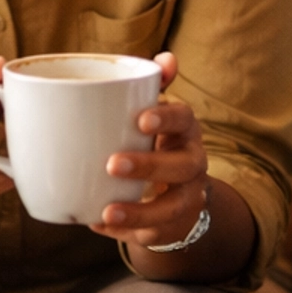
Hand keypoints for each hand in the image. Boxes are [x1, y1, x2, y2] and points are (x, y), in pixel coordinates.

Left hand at [90, 53, 209, 262]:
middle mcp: (192, 163)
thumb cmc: (154, 141)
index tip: (141, 119)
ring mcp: (186, 197)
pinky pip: (155, 234)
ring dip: (140, 211)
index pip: (185, 118)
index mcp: (185, 130)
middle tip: (112, 164)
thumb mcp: (154, 113)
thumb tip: (167, 58)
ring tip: (107, 212)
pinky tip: (99, 224)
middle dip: (149, 166)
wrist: (176, 188)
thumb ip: (153, 85)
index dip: (167, 118)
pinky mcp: (172, 226)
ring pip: (172, 208)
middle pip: (182, 166)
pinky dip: (127, 233)